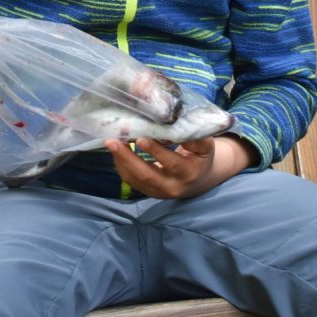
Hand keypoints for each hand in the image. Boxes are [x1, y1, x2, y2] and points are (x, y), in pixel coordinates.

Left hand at [106, 134, 257, 199]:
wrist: (200, 179)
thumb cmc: (200, 156)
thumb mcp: (205, 145)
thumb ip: (194, 136)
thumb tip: (175, 123)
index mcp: (188, 172)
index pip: (171, 162)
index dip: (155, 151)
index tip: (140, 138)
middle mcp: (172, 186)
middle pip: (147, 175)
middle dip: (128, 157)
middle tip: (112, 141)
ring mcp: (158, 192)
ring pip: (135, 179)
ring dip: (121, 160)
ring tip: (111, 142)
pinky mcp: (148, 192)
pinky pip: (131, 181)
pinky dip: (121, 165)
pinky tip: (117, 150)